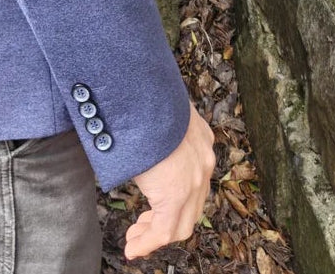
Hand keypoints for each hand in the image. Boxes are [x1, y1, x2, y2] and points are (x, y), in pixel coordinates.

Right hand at [124, 102, 214, 261]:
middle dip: (167, 219)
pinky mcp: (176, 193)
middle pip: (193, 205)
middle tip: (145, 224)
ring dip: (157, 234)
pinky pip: (165, 230)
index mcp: (199, 136)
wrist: (139, 87)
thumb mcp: (152, 107)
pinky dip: (148, 242)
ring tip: (135, 238)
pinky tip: (133, 248)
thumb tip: (132, 120)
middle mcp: (203, 159)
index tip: (156, 203)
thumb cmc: (139, 90)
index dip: (178, 197)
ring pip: (182, 222)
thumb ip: (152, 122)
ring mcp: (194, 178)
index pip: (195, 178)